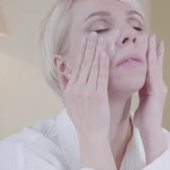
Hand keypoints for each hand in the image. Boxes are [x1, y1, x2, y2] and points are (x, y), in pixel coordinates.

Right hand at [60, 32, 117, 169]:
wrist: (91, 136)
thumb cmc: (83, 120)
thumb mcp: (69, 103)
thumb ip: (65, 86)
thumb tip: (62, 71)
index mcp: (70, 90)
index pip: (76, 66)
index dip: (82, 51)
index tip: (85, 39)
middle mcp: (77, 89)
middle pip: (84, 63)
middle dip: (89, 47)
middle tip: (94, 33)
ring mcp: (87, 91)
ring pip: (93, 66)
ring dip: (98, 50)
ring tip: (102, 38)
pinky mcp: (98, 95)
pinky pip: (101, 75)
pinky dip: (104, 63)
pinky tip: (107, 52)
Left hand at [133, 34, 166, 131]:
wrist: (151, 130)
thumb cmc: (145, 119)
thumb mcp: (140, 101)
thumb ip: (139, 91)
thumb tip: (134, 84)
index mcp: (153, 87)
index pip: (151, 67)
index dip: (150, 55)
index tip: (149, 42)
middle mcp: (159, 85)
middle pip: (156, 63)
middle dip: (154, 49)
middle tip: (152, 35)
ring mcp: (159, 87)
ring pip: (155, 65)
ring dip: (154, 51)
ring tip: (153, 39)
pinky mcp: (157, 91)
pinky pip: (153, 74)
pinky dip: (151, 63)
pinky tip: (149, 55)